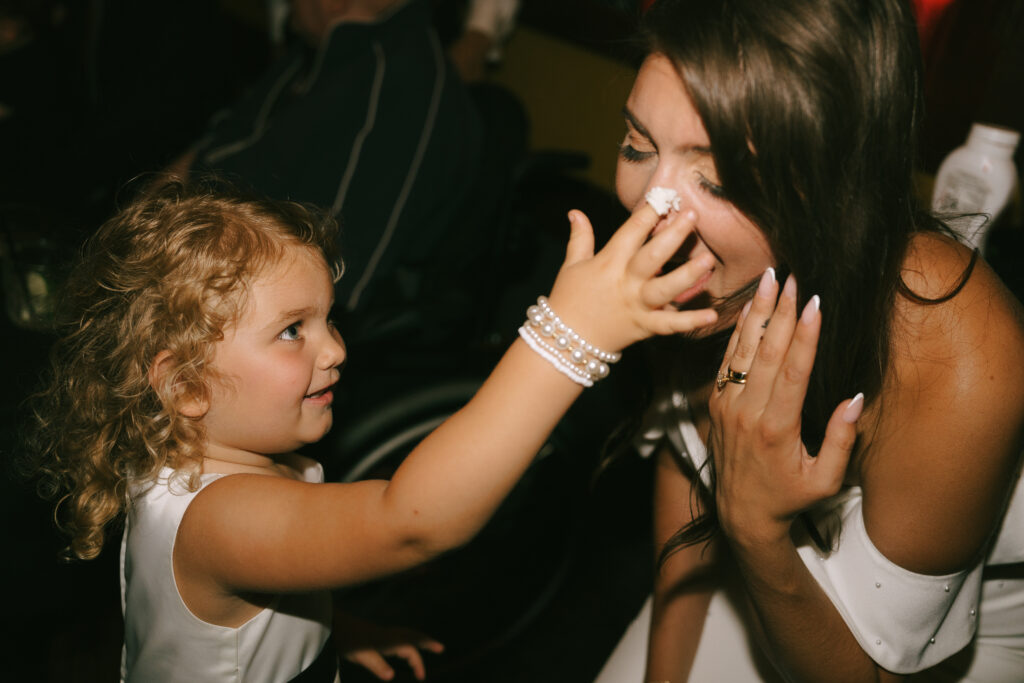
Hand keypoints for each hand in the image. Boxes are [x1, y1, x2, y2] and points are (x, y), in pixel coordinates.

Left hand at [333, 611, 443, 680]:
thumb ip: (376, 665)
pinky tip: (402, 645)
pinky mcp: (375, 633)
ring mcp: (382, 632)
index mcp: (387, 640)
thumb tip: (391, 676)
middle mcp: (388, 634)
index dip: (418, 663)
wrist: (333, 624)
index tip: (421, 677)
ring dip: (418, 639)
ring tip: (427, 644)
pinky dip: (407, 638)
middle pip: (413, 636)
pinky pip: (399, 634)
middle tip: (440, 648)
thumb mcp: (361, 656)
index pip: (410, 651)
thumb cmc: (346, 640)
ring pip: (406, 634)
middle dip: (427, 642)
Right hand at [545, 204, 717, 353]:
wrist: (565, 342)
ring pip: (665, 289)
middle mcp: (625, 283)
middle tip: (692, 215)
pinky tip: (712, 314)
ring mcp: (637, 306)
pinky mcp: (645, 327)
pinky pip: (670, 324)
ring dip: (688, 275)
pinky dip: (691, 321)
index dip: (648, 213)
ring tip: (708, 260)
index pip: (630, 232)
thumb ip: (580, 237)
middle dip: (673, 235)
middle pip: (652, 256)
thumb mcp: (571, 265)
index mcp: (608, 263)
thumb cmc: (567, 300)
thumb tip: (575, 212)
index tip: (664, 197)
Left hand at [708, 270, 862, 545]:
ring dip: (757, 312)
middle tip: (793, 277)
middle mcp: (747, 413)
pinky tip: (750, 307)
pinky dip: (738, 331)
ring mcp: (726, 405)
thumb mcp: (824, 481)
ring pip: (742, 350)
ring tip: (769, 279)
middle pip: (766, 353)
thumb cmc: (790, 496)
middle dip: (780, 312)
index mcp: (776, 429)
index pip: (792, 373)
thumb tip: (856, 398)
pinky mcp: (715, 402)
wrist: (740, 511)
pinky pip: (727, 360)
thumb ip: (841, 441)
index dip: (804, 336)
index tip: (814, 304)